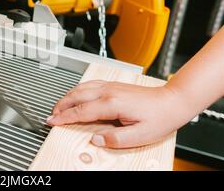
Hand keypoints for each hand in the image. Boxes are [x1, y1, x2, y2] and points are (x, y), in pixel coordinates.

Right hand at [46, 80, 195, 148]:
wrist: (172, 100)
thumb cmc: (160, 117)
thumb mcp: (139, 135)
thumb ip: (115, 139)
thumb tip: (95, 139)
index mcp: (112, 104)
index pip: (81, 111)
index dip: (64, 117)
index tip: (52, 121)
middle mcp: (108, 92)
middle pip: (76, 96)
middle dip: (60, 106)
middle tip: (51, 115)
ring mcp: (110, 86)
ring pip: (81, 88)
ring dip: (67, 97)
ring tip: (58, 106)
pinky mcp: (113, 85)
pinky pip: (88, 84)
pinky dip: (76, 90)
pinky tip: (75, 95)